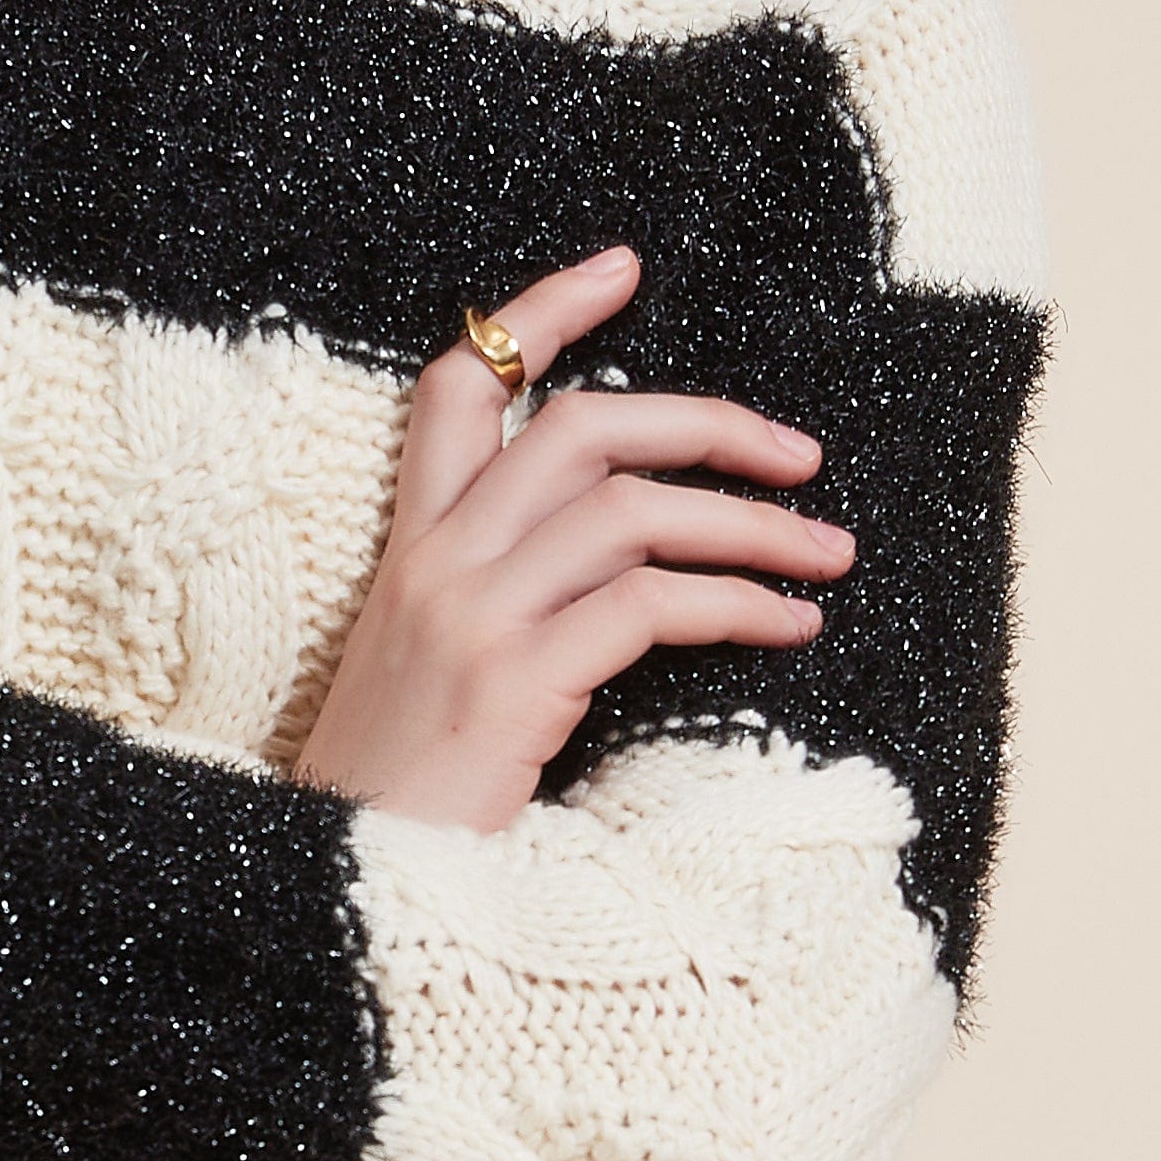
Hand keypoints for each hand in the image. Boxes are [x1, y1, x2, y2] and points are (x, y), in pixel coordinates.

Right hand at [290, 246, 850, 833]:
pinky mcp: (511, 681)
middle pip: (581, 426)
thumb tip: (628, 573)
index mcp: (409, 548)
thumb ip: (499, 605)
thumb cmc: (397, 799)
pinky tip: (789, 627)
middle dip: (707, 422)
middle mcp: (436, 562)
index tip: (625, 268)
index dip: (541, 311)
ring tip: (827, 555)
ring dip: (754, 526)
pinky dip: (738, 605)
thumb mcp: (429, 674)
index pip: (459, 385)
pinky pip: (649, 605)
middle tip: (799, 453)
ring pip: (632, 510)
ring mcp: (470, 616)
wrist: (333, 892)